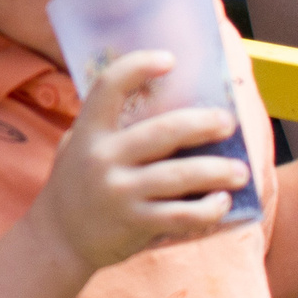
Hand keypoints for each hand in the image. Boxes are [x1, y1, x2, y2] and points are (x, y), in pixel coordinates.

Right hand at [26, 52, 250, 277]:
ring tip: (240, 171)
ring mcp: (118, 192)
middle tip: (228, 122)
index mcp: (88, 131)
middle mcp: (102, 157)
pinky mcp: (134, 223)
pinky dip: (207, 210)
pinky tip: (222, 203)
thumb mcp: (78, 145)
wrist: (57, 237)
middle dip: (202, 125)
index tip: (169, 60)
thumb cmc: (77, 183)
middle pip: (162, 132)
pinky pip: (180, 216)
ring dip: (216, 171)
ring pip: (178, 177)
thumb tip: (161, 98)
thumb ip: (107, 125)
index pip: (109, 86)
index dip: (138, 67)